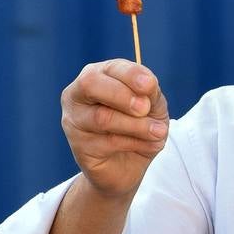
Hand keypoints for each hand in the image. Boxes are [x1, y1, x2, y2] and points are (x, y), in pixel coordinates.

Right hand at [61, 59, 168, 196]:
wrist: (128, 165)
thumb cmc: (140, 124)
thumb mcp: (153, 106)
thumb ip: (150, 93)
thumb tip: (146, 86)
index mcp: (99, 75)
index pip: (111, 68)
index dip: (131, 74)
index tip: (150, 86)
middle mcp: (78, 94)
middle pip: (91, 84)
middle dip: (122, 95)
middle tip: (145, 109)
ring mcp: (74, 120)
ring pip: (102, 117)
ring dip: (136, 125)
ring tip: (158, 132)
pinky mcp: (78, 146)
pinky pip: (108, 142)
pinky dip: (136, 143)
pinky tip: (150, 145)